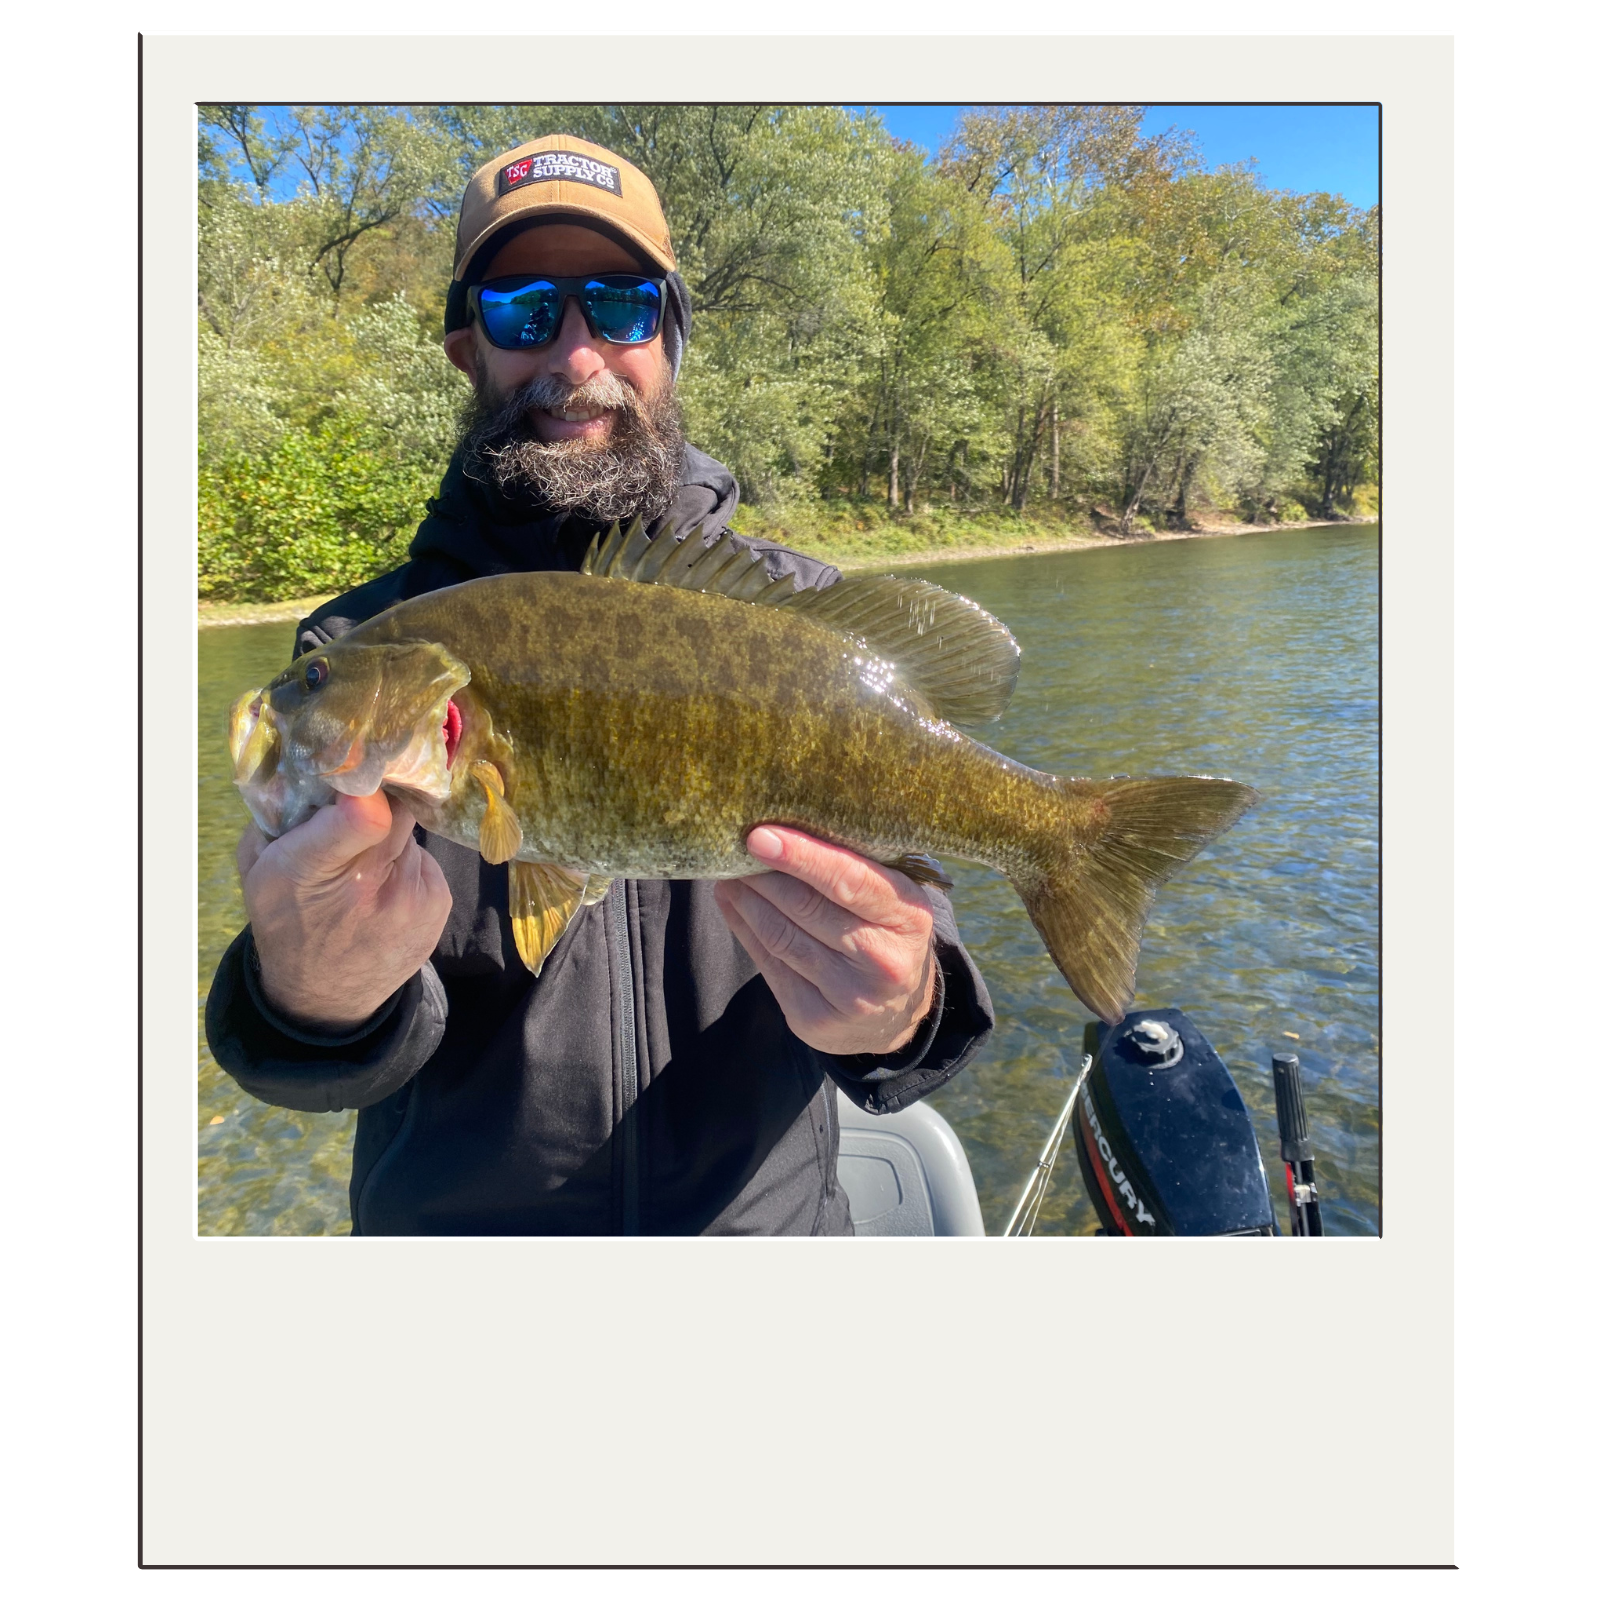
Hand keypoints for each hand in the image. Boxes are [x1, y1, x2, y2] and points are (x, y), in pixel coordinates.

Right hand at [238, 791, 451, 1031]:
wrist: (324, 997)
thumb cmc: (285, 921)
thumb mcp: (259, 868)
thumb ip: (281, 816)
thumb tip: (321, 767)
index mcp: (317, 869)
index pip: (368, 812)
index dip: (366, 788)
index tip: (355, 783)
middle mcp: (376, 886)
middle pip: (397, 811)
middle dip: (377, 806)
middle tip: (356, 819)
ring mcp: (414, 899)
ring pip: (410, 836)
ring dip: (390, 840)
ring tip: (364, 867)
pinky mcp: (438, 907)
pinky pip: (425, 861)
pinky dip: (407, 866)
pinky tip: (383, 888)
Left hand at [713, 826, 937, 1056]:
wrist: (895, 1013)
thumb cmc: (886, 933)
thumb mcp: (892, 899)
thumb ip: (853, 868)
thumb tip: (782, 831)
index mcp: (908, 916)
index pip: (849, 881)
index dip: (801, 857)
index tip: (759, 836)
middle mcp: (883, 959)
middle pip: (805, 906)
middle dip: (762, 874)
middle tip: (732, 845)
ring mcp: (849, 995)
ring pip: (780, 935)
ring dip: (745, 899)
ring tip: (728, 873)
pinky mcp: (814, 1019)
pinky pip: (768, 965)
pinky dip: (744, 929)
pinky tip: (733, 905)